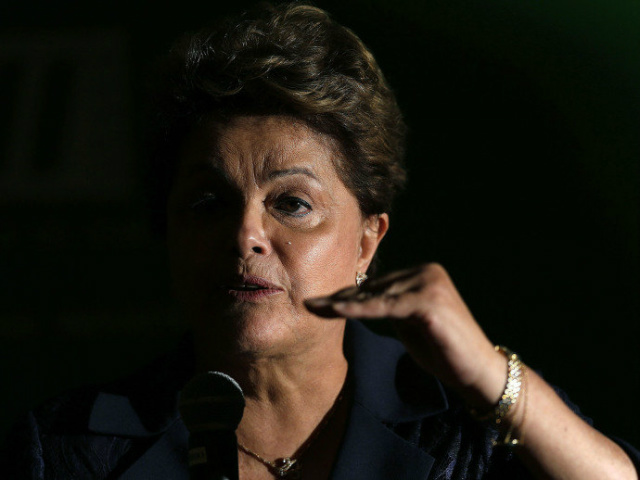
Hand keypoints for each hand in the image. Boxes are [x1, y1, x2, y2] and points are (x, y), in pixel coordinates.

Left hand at [305, 263, 506, 408]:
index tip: (319, 302)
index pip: (377, 284)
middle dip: (339, 299)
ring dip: (343, 304)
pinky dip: (359, 310)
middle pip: (372, 287)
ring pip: (375, 296)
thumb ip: (388, 307)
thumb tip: (357, 299)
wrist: (478, 372)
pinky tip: (335, 311)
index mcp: (422, 273)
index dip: (346, 295)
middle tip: (309, 304)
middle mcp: (426, 272)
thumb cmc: (443, 350)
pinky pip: (385, 307)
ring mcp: (429, 283)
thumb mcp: (408, 323)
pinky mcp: (428, 301)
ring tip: (314, 308)